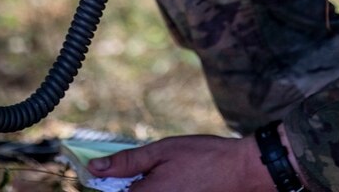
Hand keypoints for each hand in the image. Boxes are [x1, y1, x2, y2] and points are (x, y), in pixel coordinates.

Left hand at [88, 134, 275, 191]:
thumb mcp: (161, 151)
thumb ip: (126, 162)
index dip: (107, 182)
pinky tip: (174, 182)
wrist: (242, 171)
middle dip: (128, 186)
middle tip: (141, 171)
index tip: (108, 170)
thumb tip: (95, 168)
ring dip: (144, 188)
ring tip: (162, 176)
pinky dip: (158, 190)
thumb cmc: (204, 157)